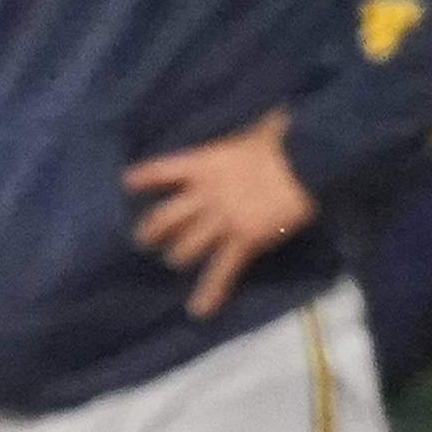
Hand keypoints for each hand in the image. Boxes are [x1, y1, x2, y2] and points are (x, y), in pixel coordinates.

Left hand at [126, 110, 316, 320]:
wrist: (304, 159)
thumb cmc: (284, 137)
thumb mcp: (253, 127)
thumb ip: (244, 133)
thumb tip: (260, 122)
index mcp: (203, 163)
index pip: (160, 172)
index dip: (141, 179)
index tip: (127, 184)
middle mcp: (204, 195)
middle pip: (164, 218)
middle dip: (150, 232)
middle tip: (144, 240)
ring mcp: (222, 220)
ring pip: (185, 248)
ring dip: (178, 256)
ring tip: (176, 262)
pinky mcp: (244, 240)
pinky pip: (222, 271)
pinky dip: (211, 293)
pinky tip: (199, 310)